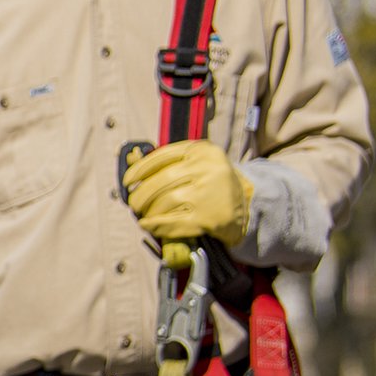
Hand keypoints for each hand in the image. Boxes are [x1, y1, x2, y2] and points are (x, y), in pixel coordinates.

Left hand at [124, 141, 250, 244]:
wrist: (248, 204)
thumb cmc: (213, 182)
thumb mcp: (199, 163)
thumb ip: (170, 162)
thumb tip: (131, 165)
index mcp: (202, 151)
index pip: (162, 157)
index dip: (139, 170)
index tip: (127, 180)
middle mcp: (208, 169)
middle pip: (161, 181)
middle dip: (141, 194)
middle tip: (134, 202)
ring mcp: (210, 194)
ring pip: (165, 201)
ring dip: (148, 211)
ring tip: (143, 214)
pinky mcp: (210, 218)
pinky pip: (174, 222)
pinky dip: (156, 225)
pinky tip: (148, 225)